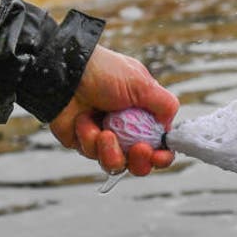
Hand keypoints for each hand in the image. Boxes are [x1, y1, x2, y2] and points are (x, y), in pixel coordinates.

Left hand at [48, 46, 178, 176]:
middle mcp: (126, 129)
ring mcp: (104, 138)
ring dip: (111, 151)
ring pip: (115, 164)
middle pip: (139, 162)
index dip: (162, 155)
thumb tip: (170, 127)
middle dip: (140, 160)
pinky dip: (88, 138)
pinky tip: (83, 120)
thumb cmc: (104, 72)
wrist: (66, 74)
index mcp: (143, 115)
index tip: (159, 156)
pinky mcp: (83, 143)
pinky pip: (91, 153)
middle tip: (137, 149)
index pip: (159, 144)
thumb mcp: (142, 84)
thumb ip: (165, 105)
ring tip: (104, 133)